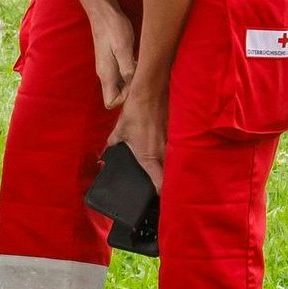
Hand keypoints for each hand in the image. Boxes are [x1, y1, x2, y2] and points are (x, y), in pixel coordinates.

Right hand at [83, 3, 136, 109]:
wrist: (104, 13)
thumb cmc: (113, 29)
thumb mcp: (123, 48)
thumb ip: (127, 68)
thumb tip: (133, 84)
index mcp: (106, 74)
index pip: (110, 101)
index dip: (125, 98)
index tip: (135, 85)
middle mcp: (105, 74)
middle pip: (116, 95)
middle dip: (130, 91)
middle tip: (143, 77)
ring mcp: (108, 68)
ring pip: (120, 85)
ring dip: (132, 81)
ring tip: (142, 69)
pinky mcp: (112, 61)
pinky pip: (122, 75)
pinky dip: (131, 73)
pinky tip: (138, 62)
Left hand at [116, 73, 168, 190]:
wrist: (150, 93)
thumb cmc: (134, 113)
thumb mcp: (120, 131)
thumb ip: (113, 144)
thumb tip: (107, 150)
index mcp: (148, 157)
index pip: (160, 183)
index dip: (160, 192)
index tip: (158, 195)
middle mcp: (163, 153)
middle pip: (171, 175)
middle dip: (171, 181)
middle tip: (168, 183)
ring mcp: (173, 143)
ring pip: (177, 161)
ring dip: (175, 165)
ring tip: (173, 167)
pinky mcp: (179, 132)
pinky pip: (180, 147)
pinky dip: (178, 150)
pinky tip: (176, 148)